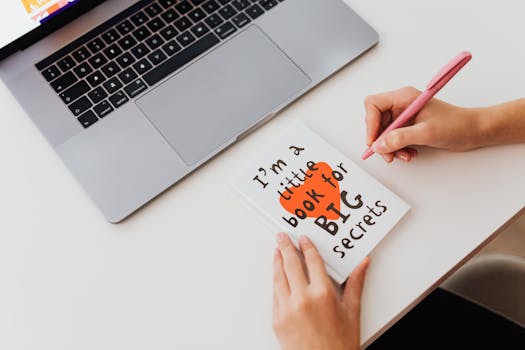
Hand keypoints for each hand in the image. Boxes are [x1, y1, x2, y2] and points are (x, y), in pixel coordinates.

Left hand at [272, 233, 369, 349]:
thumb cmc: (340, 345)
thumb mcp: (352, 312)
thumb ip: (355, 284)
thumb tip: (363, 264)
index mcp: (323, 294)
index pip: (312, 260)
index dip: (307, 247)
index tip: (304, 239)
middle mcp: (302, 298)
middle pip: (291, 264)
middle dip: (286, 247)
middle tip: (282, 237)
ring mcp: (287, 309)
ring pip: (278, 277)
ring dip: (276, 261)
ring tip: (277, 251)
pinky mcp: (277, 319)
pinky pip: (275, 294)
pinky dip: (276, 281)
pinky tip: (277, 276)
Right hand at [364, 86, 484, 161]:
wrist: (474, 131)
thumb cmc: (457, 124)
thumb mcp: (426, 132)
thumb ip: (400, 138)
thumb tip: (379, 145)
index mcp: (404, 97)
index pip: (374, 105)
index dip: (370, 123)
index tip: (374, 141)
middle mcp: (402, 104)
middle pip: (376, 120)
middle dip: (380, 139)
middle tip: (387, 153)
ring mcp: (405, 116)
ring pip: (384, 132)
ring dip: (390, 147)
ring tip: (403, 154)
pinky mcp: (409, 126)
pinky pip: (393, 138)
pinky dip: (397, 148)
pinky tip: (409, 153)